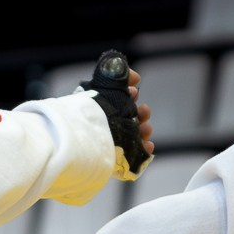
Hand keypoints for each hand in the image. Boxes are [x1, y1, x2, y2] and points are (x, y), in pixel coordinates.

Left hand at [81, 53, 152, 171]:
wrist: (85, 141)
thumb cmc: (91, 112)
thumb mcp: (102, 85)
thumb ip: (116, 74)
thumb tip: (132, 75)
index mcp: (98, 109)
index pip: (116, 100)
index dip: (129, 95)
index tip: (133, 91)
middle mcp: (103, 126)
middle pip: (128, 118)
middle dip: (141, 112)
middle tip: (143, 110)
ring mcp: (110, 143)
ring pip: (133, 136)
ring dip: (145, 129)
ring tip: (145, 128)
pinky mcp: (116, 160)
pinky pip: (134, 155)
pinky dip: (144, 149)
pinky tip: (148, 145)